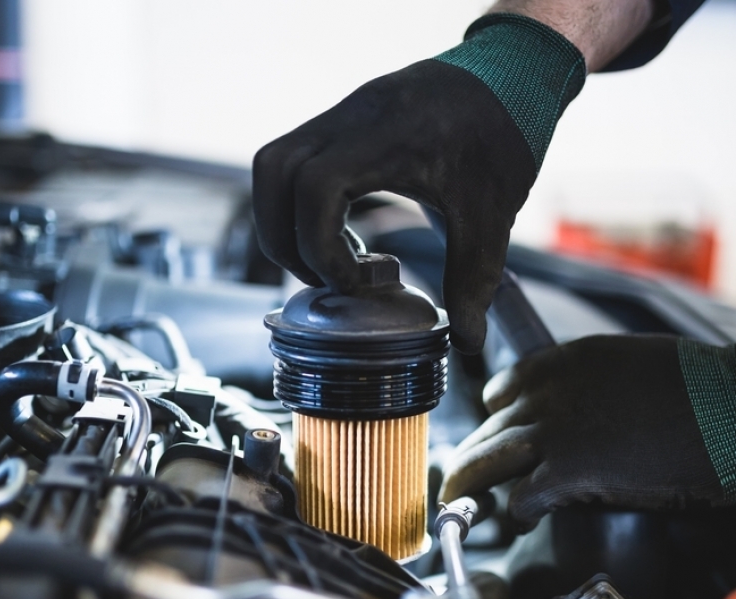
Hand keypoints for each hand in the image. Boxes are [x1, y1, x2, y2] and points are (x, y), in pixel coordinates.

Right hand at [253, 16, 584, 352]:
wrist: (513, 71)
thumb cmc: (504, 131)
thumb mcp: (493, 213)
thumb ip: (475, 279)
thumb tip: (467, 340)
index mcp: (386, 136)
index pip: (315, 187)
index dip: (321, 246)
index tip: (356, 281)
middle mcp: (352, 117)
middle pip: (273, 173)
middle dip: (285, 239)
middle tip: (324, 278)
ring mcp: (342, 114)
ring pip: (273, 165)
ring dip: (284, 221)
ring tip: (329, 261)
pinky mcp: (344, 122)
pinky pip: (295, 161)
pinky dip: (302, 205)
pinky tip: (346, 233)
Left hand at [439, 335, 728, 528]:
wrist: (731, 408)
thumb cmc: (698, 389)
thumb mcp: (629, 365)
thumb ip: (590, 383)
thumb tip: (576, 411)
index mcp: (562, 362)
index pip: (501, 389)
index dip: (493, 418)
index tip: (492, 436)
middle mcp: (547, 392)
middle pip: (487, 429)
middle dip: (471, 457)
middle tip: (460, 480)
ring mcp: (554, 430)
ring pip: (486, 460)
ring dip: (469, 485)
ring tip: (460, 504)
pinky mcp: (570, 470)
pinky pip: (521, 497)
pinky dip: (515, 513)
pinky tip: (520, 521)